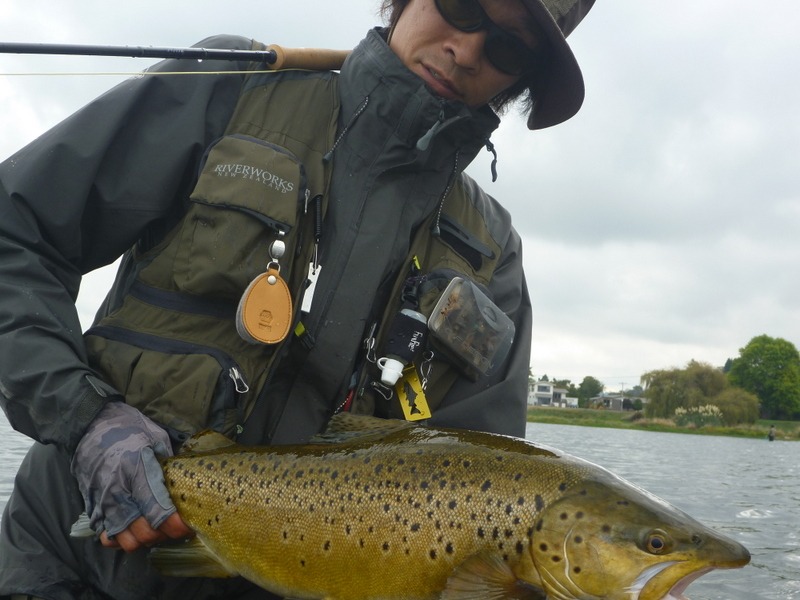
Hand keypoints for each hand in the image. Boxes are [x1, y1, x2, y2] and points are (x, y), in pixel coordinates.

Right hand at [71, 401, 192, 551]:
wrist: (90, 424)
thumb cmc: (128, 427)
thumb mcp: (156, 438)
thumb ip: (168, 464)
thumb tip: (184, 483)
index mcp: (137, 472)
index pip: (159, 513)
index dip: (176, 526)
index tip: (187, 525)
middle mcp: (118, 493)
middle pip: (143, 534)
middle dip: (162, 535)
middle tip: (172, 525)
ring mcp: (102, 502)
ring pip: (125, 541)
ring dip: (142, 539)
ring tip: (152, 526)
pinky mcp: (91, 506)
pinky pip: (106, 535)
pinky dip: (120, 536)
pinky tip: (131, 524)